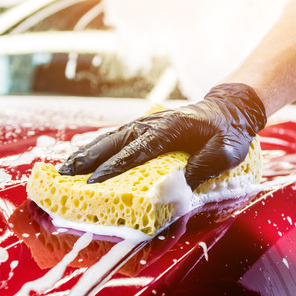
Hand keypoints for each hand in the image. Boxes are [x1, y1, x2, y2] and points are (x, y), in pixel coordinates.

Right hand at [58, 83, 266, 189]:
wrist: (231, 110)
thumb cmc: (229, 133)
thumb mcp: (226, 152)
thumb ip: (204, 166)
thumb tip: (179, 184)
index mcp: (171, 129)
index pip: (137, 151)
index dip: (114, 167)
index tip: (94, 182)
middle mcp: (153, 124)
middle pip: (115, 142)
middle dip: (89, 159)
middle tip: (65, 176)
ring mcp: (147, 124)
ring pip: (111, 138)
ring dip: (88, 153)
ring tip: (65, 170)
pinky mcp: (146, 128)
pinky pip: (118, 139)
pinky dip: (99, 149)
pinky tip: (85, 160)